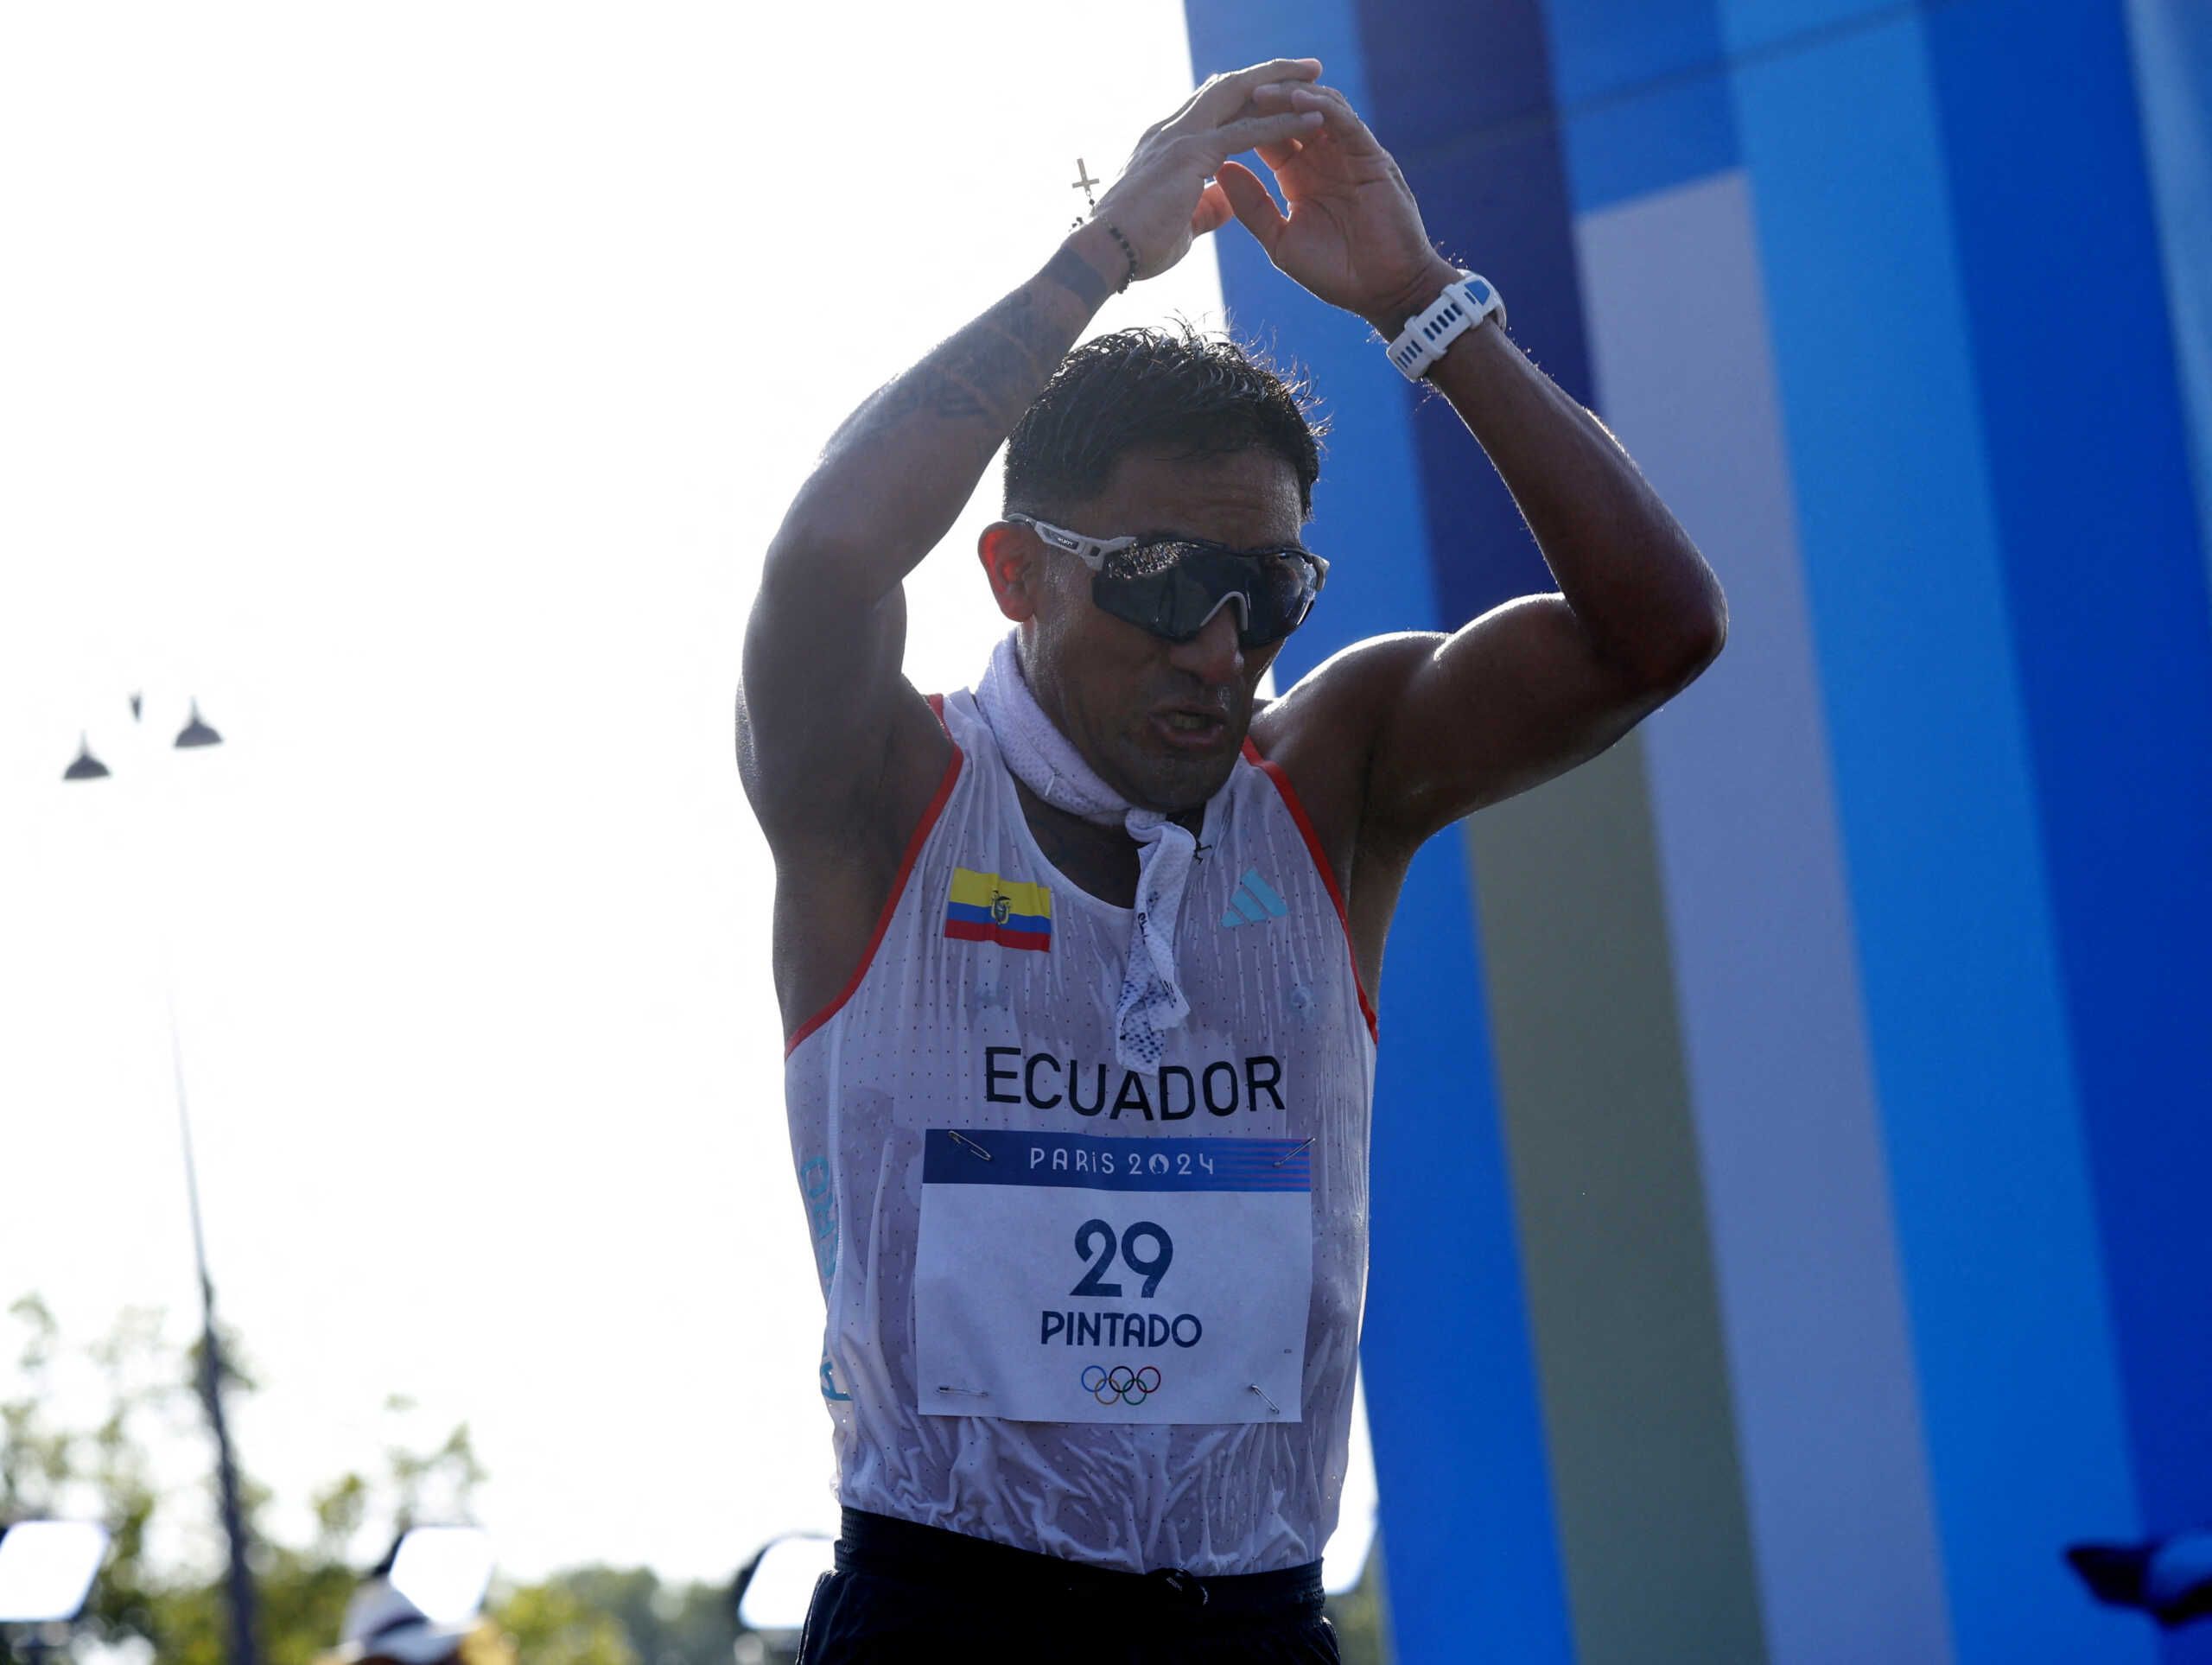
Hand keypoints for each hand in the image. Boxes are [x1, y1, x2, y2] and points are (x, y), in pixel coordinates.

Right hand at [1089, 60, 1329, 282]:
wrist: (1102, 256)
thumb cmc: (1134, 249)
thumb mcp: (1180, 225)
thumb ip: (1206, 207)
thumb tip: (1227, 199)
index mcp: (1166, 144)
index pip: (1211, 108)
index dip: (1245, 98)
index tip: (1273, 93)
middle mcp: (1172, 131)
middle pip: (1227, 88)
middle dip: (1267, 74)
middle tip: (1305, 68)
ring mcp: (1180, 137)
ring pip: (1239, 94)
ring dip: (1281, 84)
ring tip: (1316, 75)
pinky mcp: (1191, 154)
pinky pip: (1247, 131)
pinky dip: (1282, 123)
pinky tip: (1313, 118)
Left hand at [1210, 82, 1459, 332]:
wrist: (1382, 292)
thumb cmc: (1334, 272)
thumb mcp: (1280, 240)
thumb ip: (1252, 206)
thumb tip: (1220, 169)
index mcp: (1297, 173)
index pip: (1265, 133)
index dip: (1241, 120)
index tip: (1209, 112)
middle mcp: (1322, 156)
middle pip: (1289, 111)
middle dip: (1262, 99)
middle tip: (1230, 89)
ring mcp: (1347, 153)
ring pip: (1316, 107)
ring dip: (1288, 96)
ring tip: (1258, 92)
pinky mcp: (1371, 156)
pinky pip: (1345, 122)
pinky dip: (1322, 107)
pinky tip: (1297, 99)